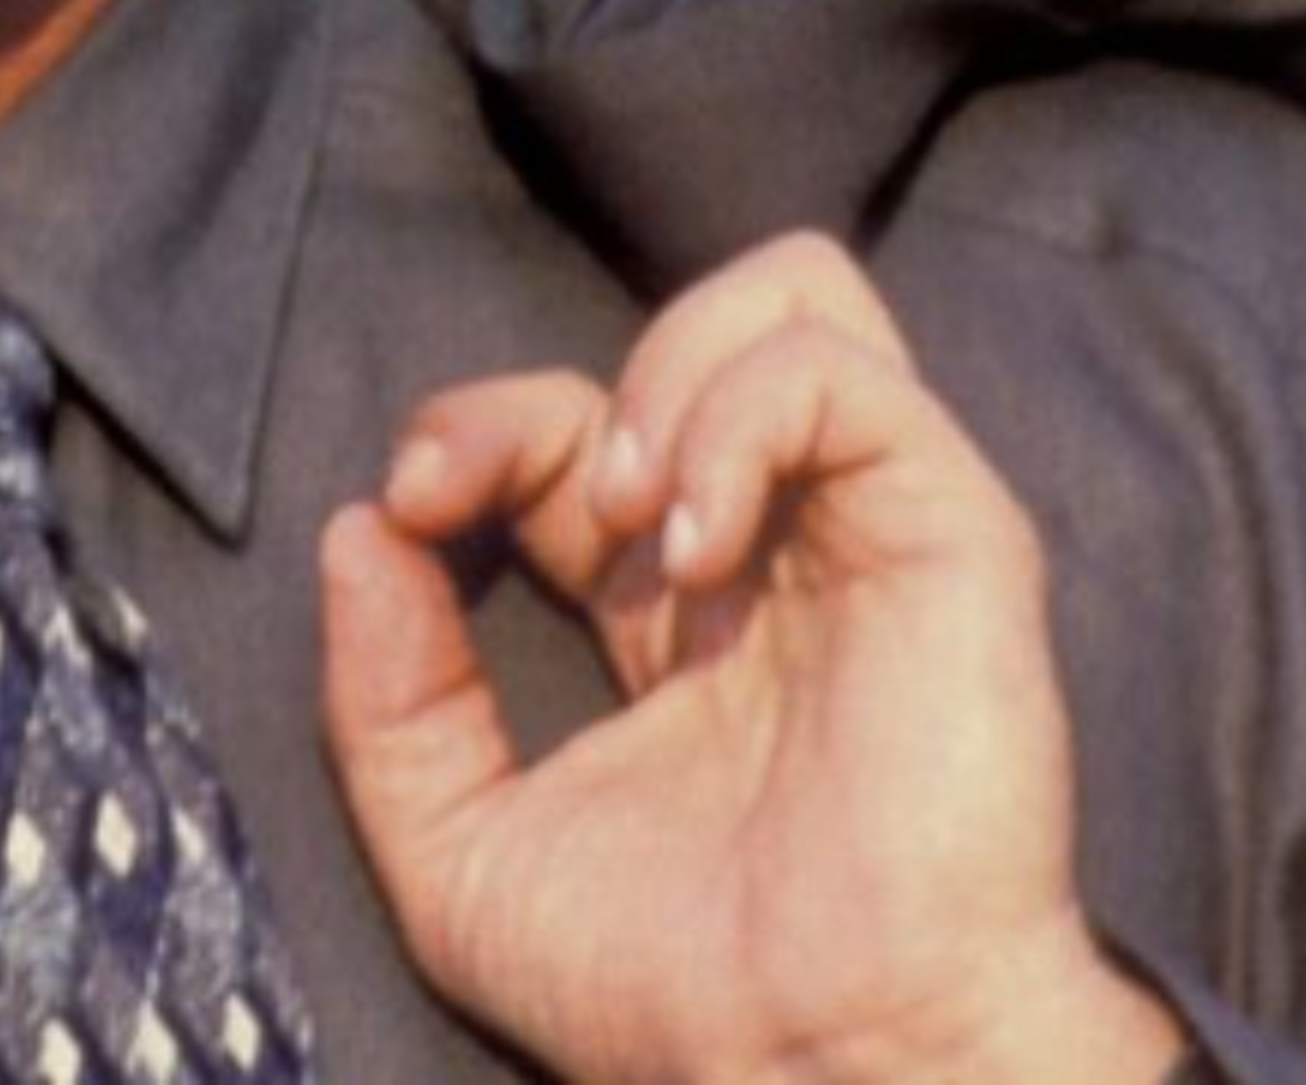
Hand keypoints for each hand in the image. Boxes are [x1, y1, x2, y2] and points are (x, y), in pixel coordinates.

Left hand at [319, 233, 1185, 1083]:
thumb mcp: (458, 852)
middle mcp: (777, 548)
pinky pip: (840, 372)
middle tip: (471, 495)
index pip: (566, 430)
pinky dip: (735, 416)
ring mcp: (868, 531)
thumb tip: (355, 530)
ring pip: (791, 298)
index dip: (472, 435)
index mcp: (672, 606)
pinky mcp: (950, 535)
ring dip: (660, 375)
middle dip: (529, 397)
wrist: (819, 1077)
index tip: (408, 506)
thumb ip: (385, 698)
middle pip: (665, 337)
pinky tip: (689, 545)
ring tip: (617, 515)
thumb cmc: (671, 997)